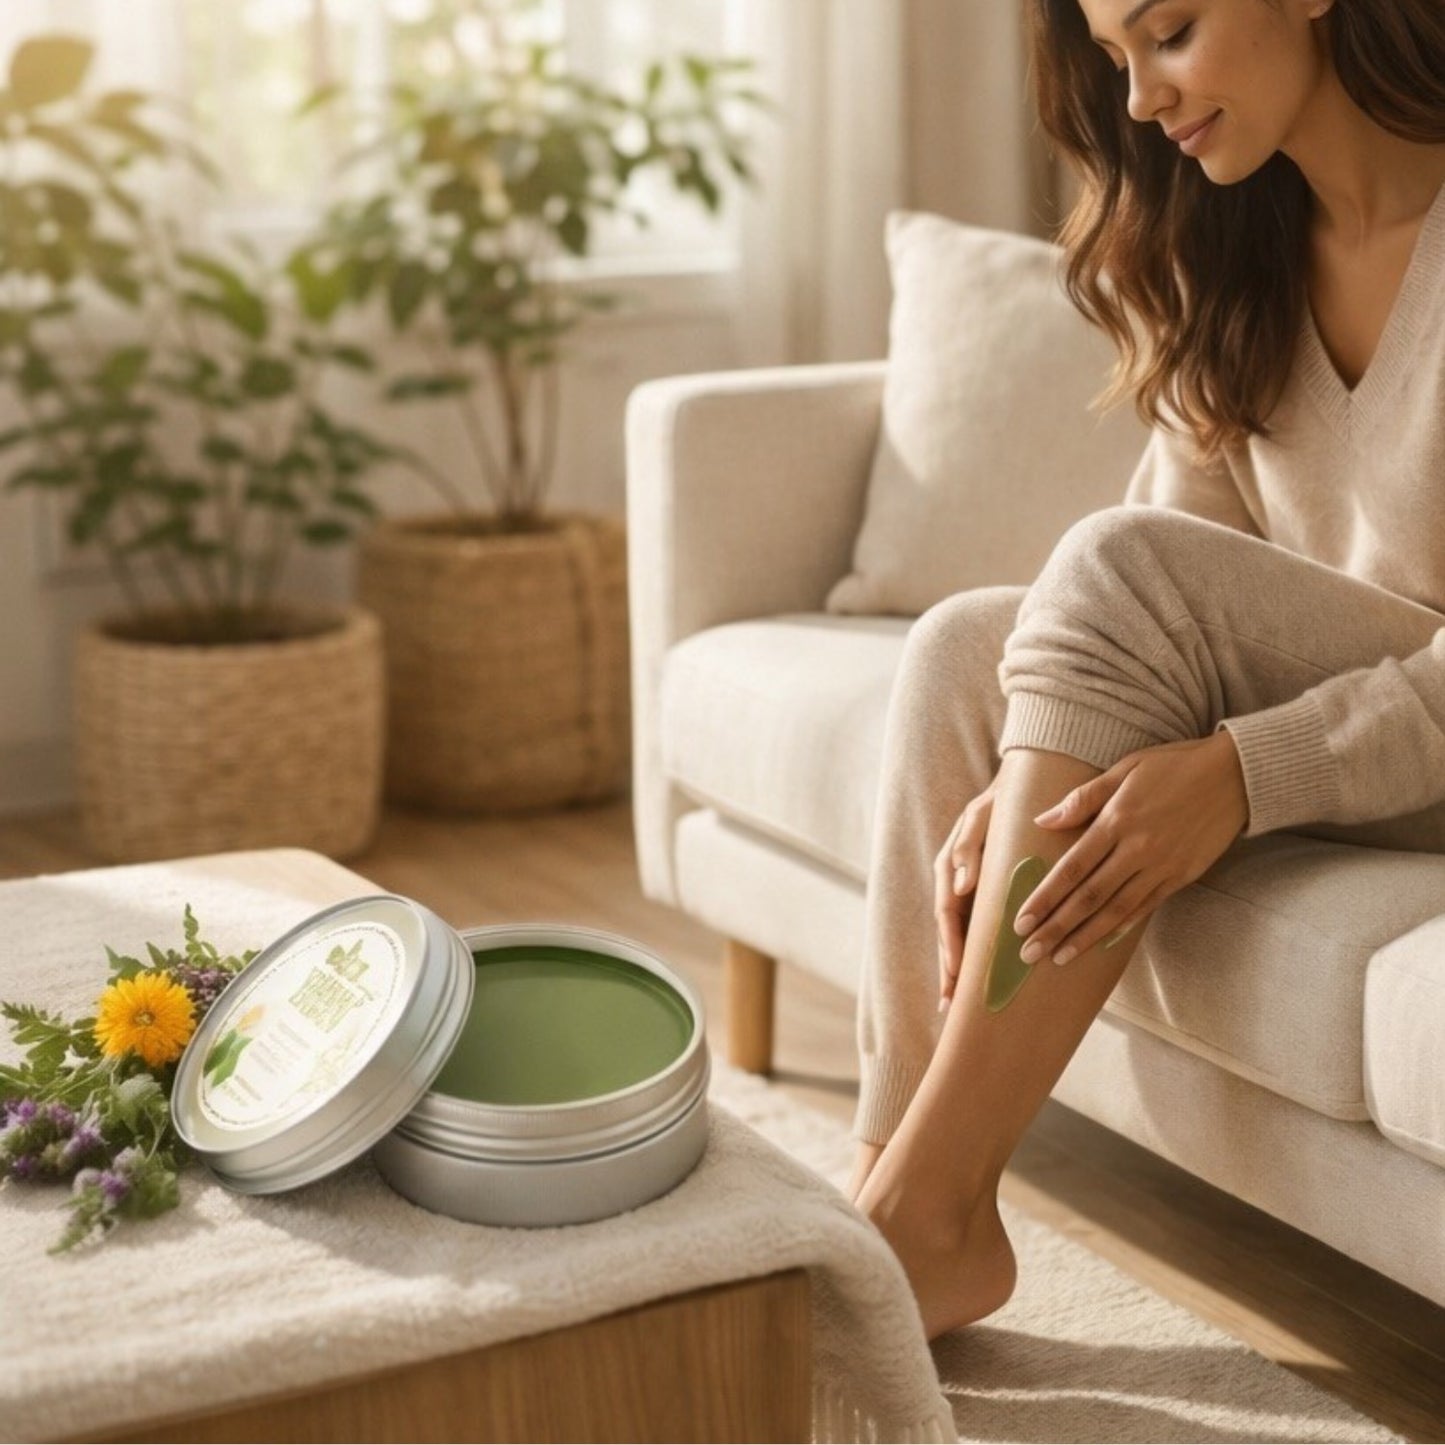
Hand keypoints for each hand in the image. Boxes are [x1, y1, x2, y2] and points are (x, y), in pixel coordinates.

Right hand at [934, 779, 998, 1008]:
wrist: (1019, 787)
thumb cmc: (1003, 800)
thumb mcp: (984, 815)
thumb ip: (970, 846)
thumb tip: (961, 886)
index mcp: (951, 865)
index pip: (947, 914)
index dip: (950, 946)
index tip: (955, 975)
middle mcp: (956, 882)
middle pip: (948, 933)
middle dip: (949, 969)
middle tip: (951, 1005)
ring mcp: (968, 890)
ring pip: (960, 936)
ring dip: (958, 969)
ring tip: (957, 1004)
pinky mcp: (982, 894)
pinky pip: (975, 928)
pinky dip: (973, 954)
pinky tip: (976, 978)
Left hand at [1012, 732, 1249, 967]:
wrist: (1236, 775)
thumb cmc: (1174, 766)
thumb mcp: (1125, 768)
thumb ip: (1084, 798)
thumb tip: (1043, 821)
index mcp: (1118, 820)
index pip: (1072, 868)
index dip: (1044, 897)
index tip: (1020, 921)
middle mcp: (1138, 849)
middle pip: (1089, 897)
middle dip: (1056, 927)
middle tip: (1028, 952)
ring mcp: (1162, 866)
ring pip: (1116, 910)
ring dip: (1084, 937)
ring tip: (1058, 958)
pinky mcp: (1183, 875)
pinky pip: (1146, 907)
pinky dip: (1121, 927)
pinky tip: (1100, 942)